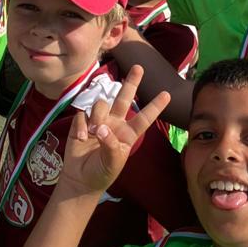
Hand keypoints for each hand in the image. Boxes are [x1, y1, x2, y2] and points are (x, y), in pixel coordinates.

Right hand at [59, 65, 168, 195]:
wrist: (80, 179)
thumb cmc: (101, 173)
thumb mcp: (112, 163)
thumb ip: (110, 145)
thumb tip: (101, 127)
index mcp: (128, 134)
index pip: (144, 118)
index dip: (155, 106)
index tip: (167, 94)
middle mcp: (115, 123)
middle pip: (124, 98)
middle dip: (131, 83)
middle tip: (139, 67)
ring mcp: (98, 120)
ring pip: (101, 104)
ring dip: (97, 116)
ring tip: (92, 133)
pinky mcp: (82, 122)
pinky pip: (83, 114)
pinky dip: (81, 126)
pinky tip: (80, 138)